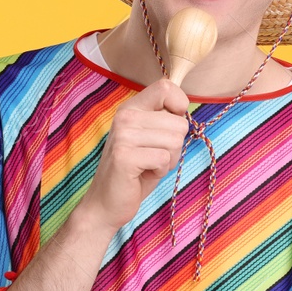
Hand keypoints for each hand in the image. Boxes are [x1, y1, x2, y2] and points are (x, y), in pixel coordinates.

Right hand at [80, 77, 191, 229]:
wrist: (106, 203)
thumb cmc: (136, 171)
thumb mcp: (151, 139)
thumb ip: (165, 121)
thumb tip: (184, 112)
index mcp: (131, 108)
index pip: (165, 87)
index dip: (179, 106)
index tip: (172, 125)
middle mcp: (125, 117)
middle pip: (179, 123)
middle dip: (175, 146)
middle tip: (154, 157)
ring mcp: (123, 135)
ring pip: (174, 142)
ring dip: (168, 160)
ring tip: (148, 165)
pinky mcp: (124, 156)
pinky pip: (164, 159)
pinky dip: (160, 171)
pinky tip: (143, 174)